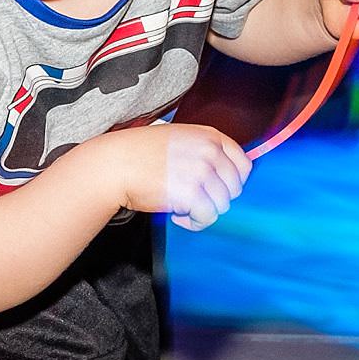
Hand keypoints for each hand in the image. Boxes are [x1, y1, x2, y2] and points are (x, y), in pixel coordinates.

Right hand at [108, 123, 250, 231]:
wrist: (115, 164)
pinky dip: (194, 223)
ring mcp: (202, 172)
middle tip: (194, 201)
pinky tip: (177, 217)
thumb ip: (202, 150)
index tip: (218, 189)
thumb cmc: (139, 152)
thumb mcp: (178, 138)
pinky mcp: (191, 194)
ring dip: (203, 212)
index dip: (233, 182)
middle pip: (234, 188)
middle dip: (216, 199)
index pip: (243, 164)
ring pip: (222, 205)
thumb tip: (222, 174)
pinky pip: (207, 217)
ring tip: (182, 209)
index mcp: (209, 136)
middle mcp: (210, 152)